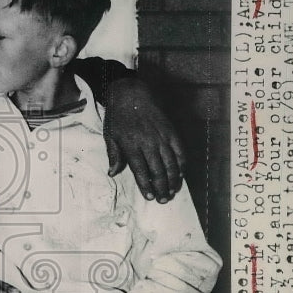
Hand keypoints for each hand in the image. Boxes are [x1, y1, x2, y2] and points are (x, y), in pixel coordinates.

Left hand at [104, 77, 185, 202]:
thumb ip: (113, 155)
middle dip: (161, 187)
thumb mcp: (110, 136)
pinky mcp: (171, 131)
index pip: (141, 171)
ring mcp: (161, 137)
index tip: (150, 197)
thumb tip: (112, 173)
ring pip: (171, 163)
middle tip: (163, 200)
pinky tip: (181, 174)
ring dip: (173, 179)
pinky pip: (180, 150)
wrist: (131, 93)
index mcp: (131, 146)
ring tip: (172, 192)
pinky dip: (182, 163)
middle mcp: (148, 143)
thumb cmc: (118, 116)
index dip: (146, 186)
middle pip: (158, 170)